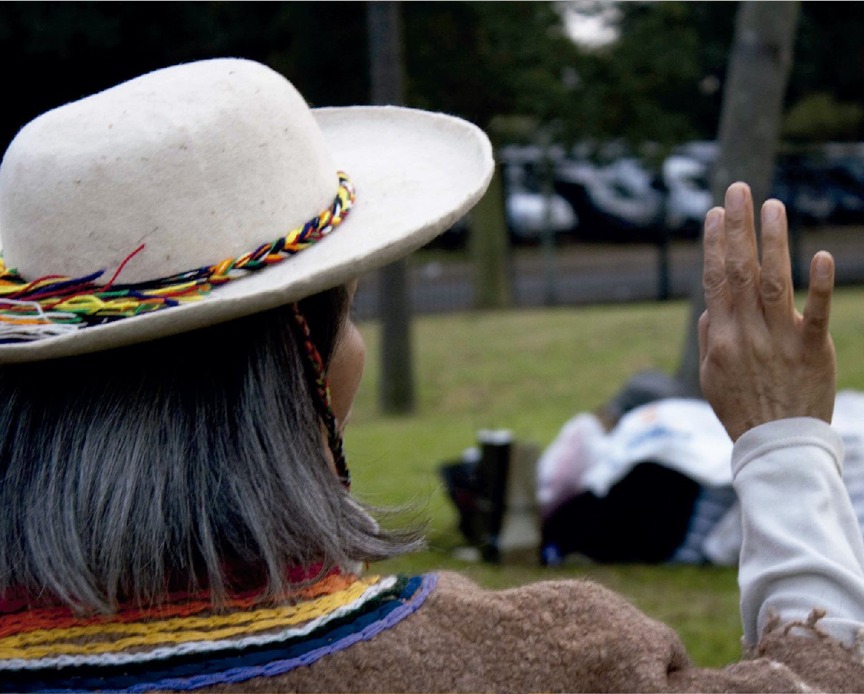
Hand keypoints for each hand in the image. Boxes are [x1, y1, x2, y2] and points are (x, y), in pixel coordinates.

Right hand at [699, 182, 835, 441]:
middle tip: (737, 192)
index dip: (714, 246)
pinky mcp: (813, 350)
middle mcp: (748, 333)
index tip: (714, 214)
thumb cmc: (740, 409)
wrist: (777, 445)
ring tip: (772, 206)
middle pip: (741, 272)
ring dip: (773, 242)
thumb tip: (712, 306)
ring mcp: (781, 340)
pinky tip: (819, 255)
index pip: (716, 281)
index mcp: (722, 338)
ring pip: (776, 283)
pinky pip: (818, 314)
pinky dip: (820, 285)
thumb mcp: (711, 377)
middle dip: (737, 229)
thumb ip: (711, 337)